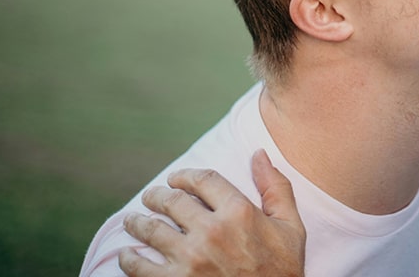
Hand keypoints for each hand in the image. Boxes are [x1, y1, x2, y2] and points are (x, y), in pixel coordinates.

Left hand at [119, 149, 306, 276]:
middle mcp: (212, 231)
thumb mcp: (291, 228)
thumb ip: (276, 188)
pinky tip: (128, 255)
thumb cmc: (282, 271)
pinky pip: (139, 266)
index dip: (184, 176)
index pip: (202, 179)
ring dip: (137, 222)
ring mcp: (191, 259)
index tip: (176, 180)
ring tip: (133, 221)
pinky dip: (129, 259)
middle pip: (171, 200)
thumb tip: (260, 154)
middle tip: (150, 198)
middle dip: (156, 196)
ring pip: (150, 229)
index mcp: (239, 212)